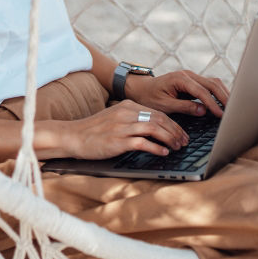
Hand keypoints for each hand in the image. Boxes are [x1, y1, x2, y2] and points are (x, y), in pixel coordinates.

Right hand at [62, 101, 188, 159]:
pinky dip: (156, 147)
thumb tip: (155, 128)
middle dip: (175, 131)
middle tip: (184, 142)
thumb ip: (132, 119)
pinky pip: (143, 142)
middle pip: (159, 119)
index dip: (173, 124)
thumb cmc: (94, 130)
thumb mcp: (114, 118)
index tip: (181, 134)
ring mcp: (122, 127)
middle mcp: (126, 113)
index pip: (157, 112)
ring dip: (169, 139)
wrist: (73, 136)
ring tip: (177, 147)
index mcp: (127, 106)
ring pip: (154, 128)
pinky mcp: (118, 141)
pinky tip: (163, 152)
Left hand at [126, 70, 228, 117]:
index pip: (201, 91)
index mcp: (179, 79)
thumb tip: (203, 110)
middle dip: (224, 97)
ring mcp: (191, 76)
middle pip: (212, 84)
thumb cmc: (150, 97)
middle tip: (234, 112)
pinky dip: (218, 93)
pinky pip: (209, 85)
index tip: (221, 115)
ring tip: (233, 108)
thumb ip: (184, 107)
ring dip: (224, 94)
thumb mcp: (164, 105)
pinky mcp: (193, 81)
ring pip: (213, 82)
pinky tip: (225, 103)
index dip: (213, 104)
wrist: (141, 88)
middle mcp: (187, 74)